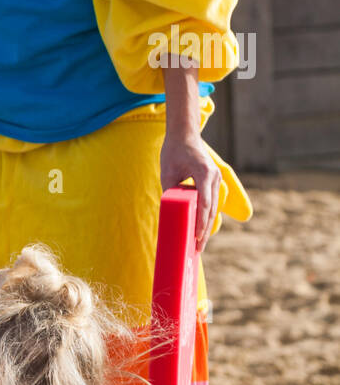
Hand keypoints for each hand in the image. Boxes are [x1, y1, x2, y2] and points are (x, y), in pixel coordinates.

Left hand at [159, 133, 219, 253]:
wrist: (185, 135)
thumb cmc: (174, 152)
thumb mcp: (167, 173)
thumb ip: (171, 193)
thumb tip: (170, 215)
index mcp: (204, 172)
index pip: (204, 202)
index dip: (201, 222)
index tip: (196, 237)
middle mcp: (214, 176)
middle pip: (211, 209)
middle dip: (205, 230)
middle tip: (198, 249)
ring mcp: (216, 179)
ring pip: (213, 208)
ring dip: (207, 226)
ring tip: (199, 245)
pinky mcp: (214, 181)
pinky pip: (211, 203)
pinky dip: (207, 217)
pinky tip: (201, 231)